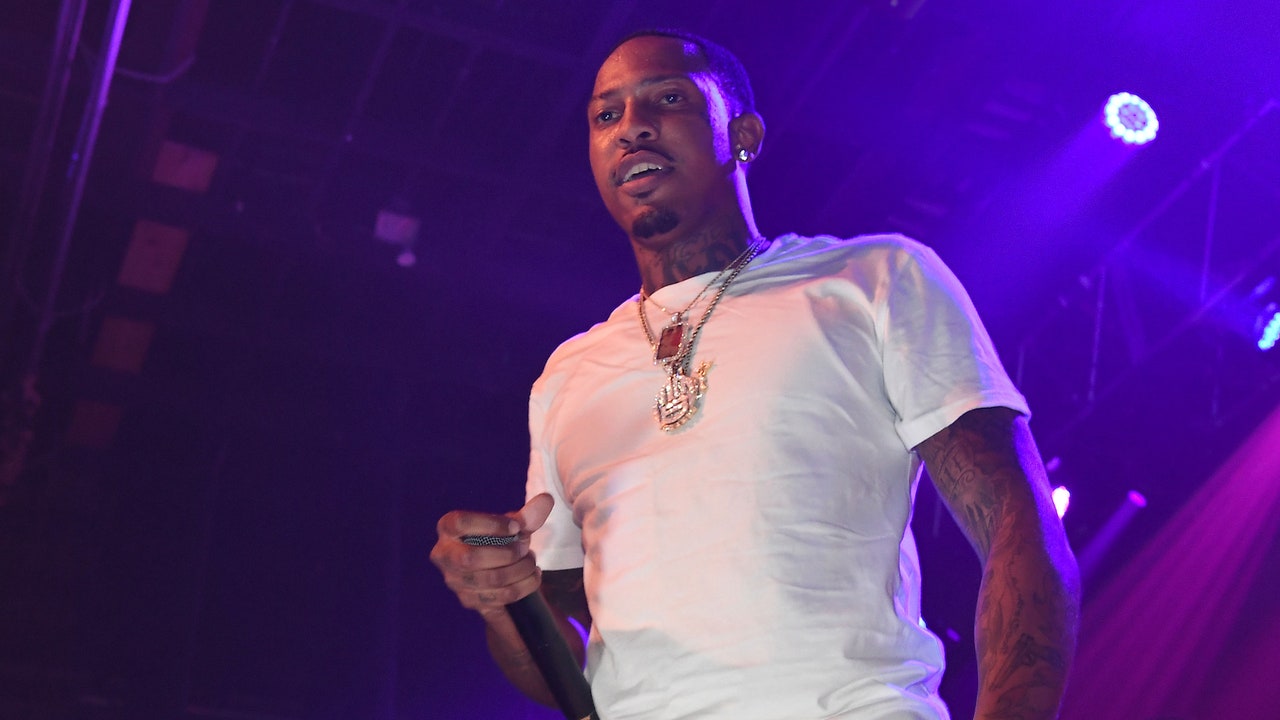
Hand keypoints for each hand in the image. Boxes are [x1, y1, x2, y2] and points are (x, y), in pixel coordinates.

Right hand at [431, 493, 553, 619]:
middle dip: (507, 553)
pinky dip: (523, 587)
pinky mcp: (470, 601)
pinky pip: (500, 599)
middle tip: (525, 546)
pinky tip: (532, 576)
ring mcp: (455, 581)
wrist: (494, 568)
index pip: (460, 523)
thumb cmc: (499, 539)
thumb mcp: (511, 524)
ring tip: (531, 562)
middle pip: (471, 558)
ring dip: (520, 570)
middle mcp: (445, 556)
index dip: (491, 524)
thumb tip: (546, 501)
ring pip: (489, 581)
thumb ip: (527, 515)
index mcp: (448, 528)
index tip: (516, 527)